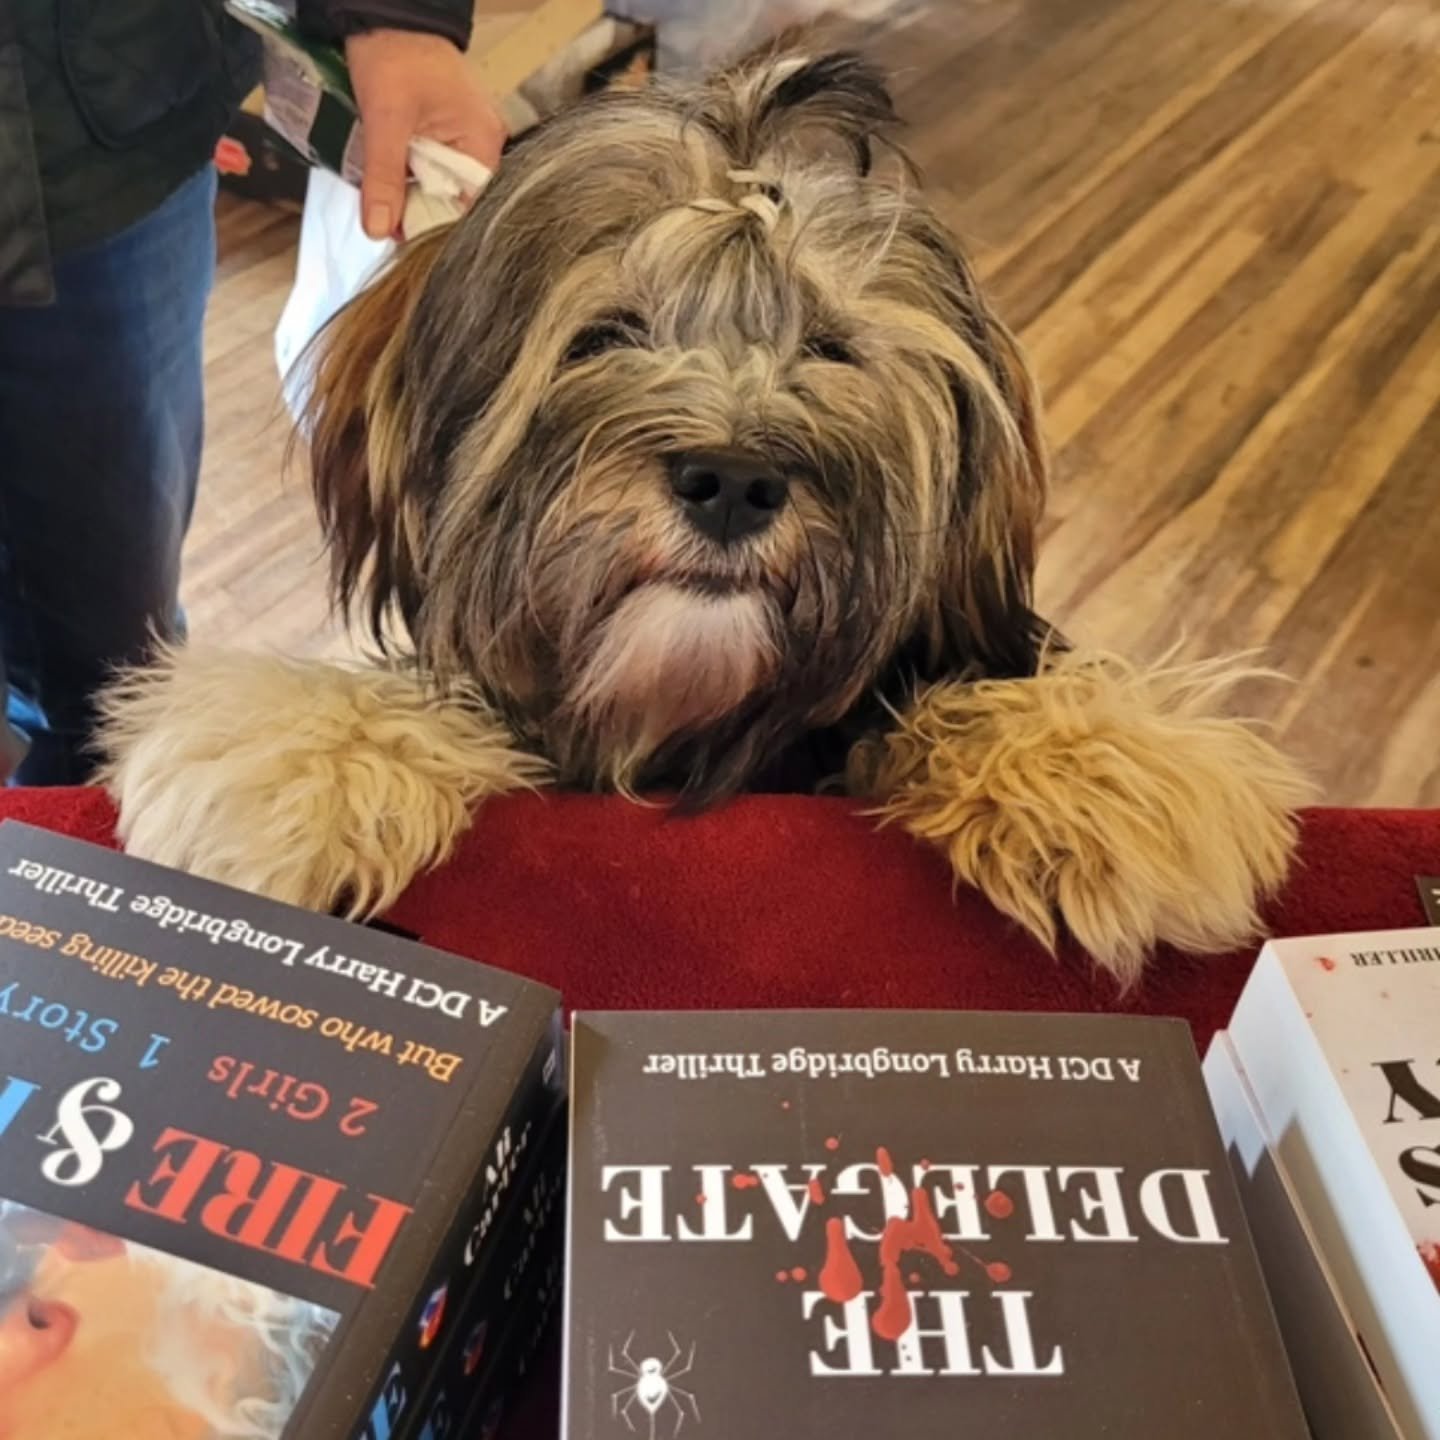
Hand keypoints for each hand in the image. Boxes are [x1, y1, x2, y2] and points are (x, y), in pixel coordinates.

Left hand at [346, 29, 505, 239]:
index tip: (403, 242)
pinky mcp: (448, 136)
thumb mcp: (385, 119)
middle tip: (385, 227)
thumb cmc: (395, 57)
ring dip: (412, 198)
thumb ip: (384, 177)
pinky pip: (432, 170)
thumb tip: (378, 231)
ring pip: (440, 188)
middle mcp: (483, 147)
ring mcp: (466, 141)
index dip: (435, 229)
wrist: (388, 14)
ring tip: (385, 208)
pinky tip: (391, 185)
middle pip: (454, 201)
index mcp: (483, 145)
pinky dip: (410, 179)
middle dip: (420, 215)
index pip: (467, 208)